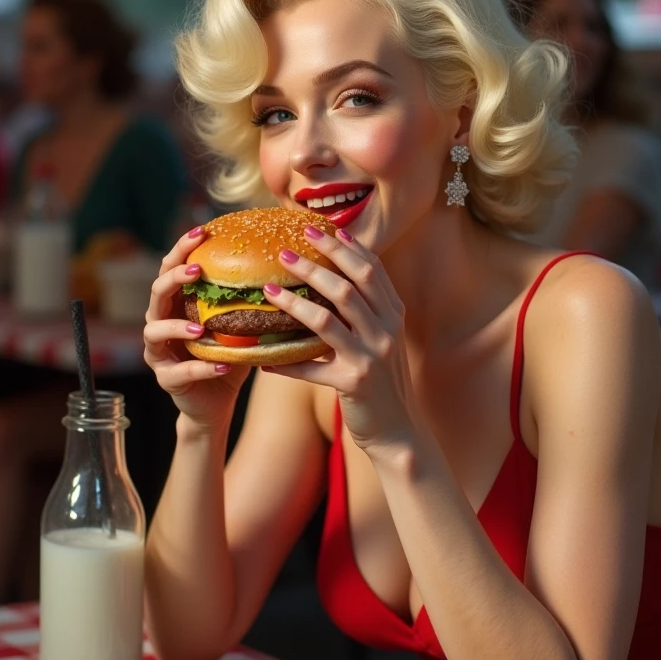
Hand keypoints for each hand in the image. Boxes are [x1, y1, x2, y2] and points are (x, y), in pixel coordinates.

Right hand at [143, 227, 249, 430]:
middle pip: (156, 292)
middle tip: (197, 271)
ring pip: (154, 331)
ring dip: (177, 326)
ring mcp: (159, 352)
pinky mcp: (167, 379)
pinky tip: (224, 365)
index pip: (172, 268)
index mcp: (177, 304)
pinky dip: (202, 368)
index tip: (201, 232)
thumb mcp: (241, 327)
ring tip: (200, 327)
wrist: (215, 404)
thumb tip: (286, 274)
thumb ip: (249, 303)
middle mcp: (160, 322)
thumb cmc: (228, 358)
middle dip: (174, 278)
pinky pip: (180, 372)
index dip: (182, 249)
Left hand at [260, 225, 417, 452]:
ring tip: (268, 288)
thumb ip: (364, 311)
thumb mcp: (380, 340)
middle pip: (349, 285)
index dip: (344, 247)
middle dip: (316, 262)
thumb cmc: (382, 381)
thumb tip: (327, 279)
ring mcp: (371, 357)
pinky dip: (285, 362)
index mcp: (393, 314)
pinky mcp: (353, 384)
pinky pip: (312, 368)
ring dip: (294, 301)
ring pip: (328, 319)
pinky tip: (262, 359)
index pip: (370, 269)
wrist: (398, 431)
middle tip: (285, 250)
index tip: (318, 229)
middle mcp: (386, 331)